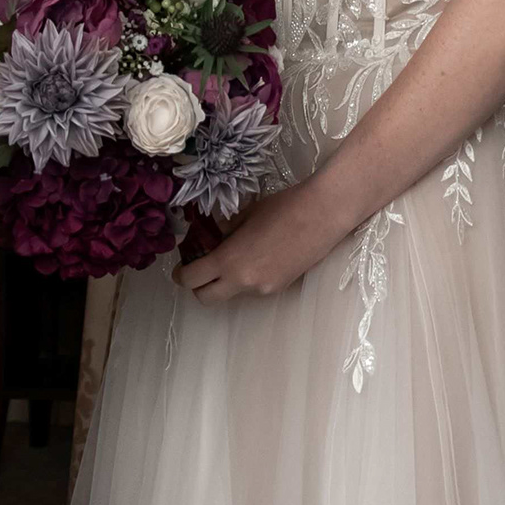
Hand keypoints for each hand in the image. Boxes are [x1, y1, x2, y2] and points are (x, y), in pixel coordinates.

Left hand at [172, 183, 338, 304]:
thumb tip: (213, 237)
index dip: (181, 274)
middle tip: (202, 269)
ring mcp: (262, 288)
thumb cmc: (283, 207)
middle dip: (198, 286)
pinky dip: (248, 279)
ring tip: (238, 257)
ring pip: (231, 294)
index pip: (190, 279)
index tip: (182, 265)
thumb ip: (224, 231)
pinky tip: (262, 257)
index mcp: (229, 260)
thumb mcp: (245, 215)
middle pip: (205, 298)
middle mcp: (242, 281)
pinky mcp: (279, 288)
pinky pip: (253, 289)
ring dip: (226, 282)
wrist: (323, 214)